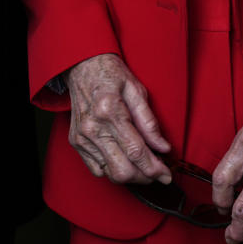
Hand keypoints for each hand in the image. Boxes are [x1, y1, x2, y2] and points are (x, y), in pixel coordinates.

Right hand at [66, 53, 170, 182]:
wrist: (83, 66)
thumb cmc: (111, 75)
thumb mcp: (137, 90)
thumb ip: (150, 122)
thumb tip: (163, 148)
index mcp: (110, 110)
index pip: (136, 151)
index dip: (155, 168)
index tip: (166, 175)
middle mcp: (93, 127)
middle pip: (122, 171)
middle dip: (144, 177)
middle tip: (156, 171)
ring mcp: (82, 137)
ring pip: (110, 174)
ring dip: (130, 176)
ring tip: (142, 165)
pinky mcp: (76, 142)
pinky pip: (97, 169)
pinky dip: (113, 170)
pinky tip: (123, 159)